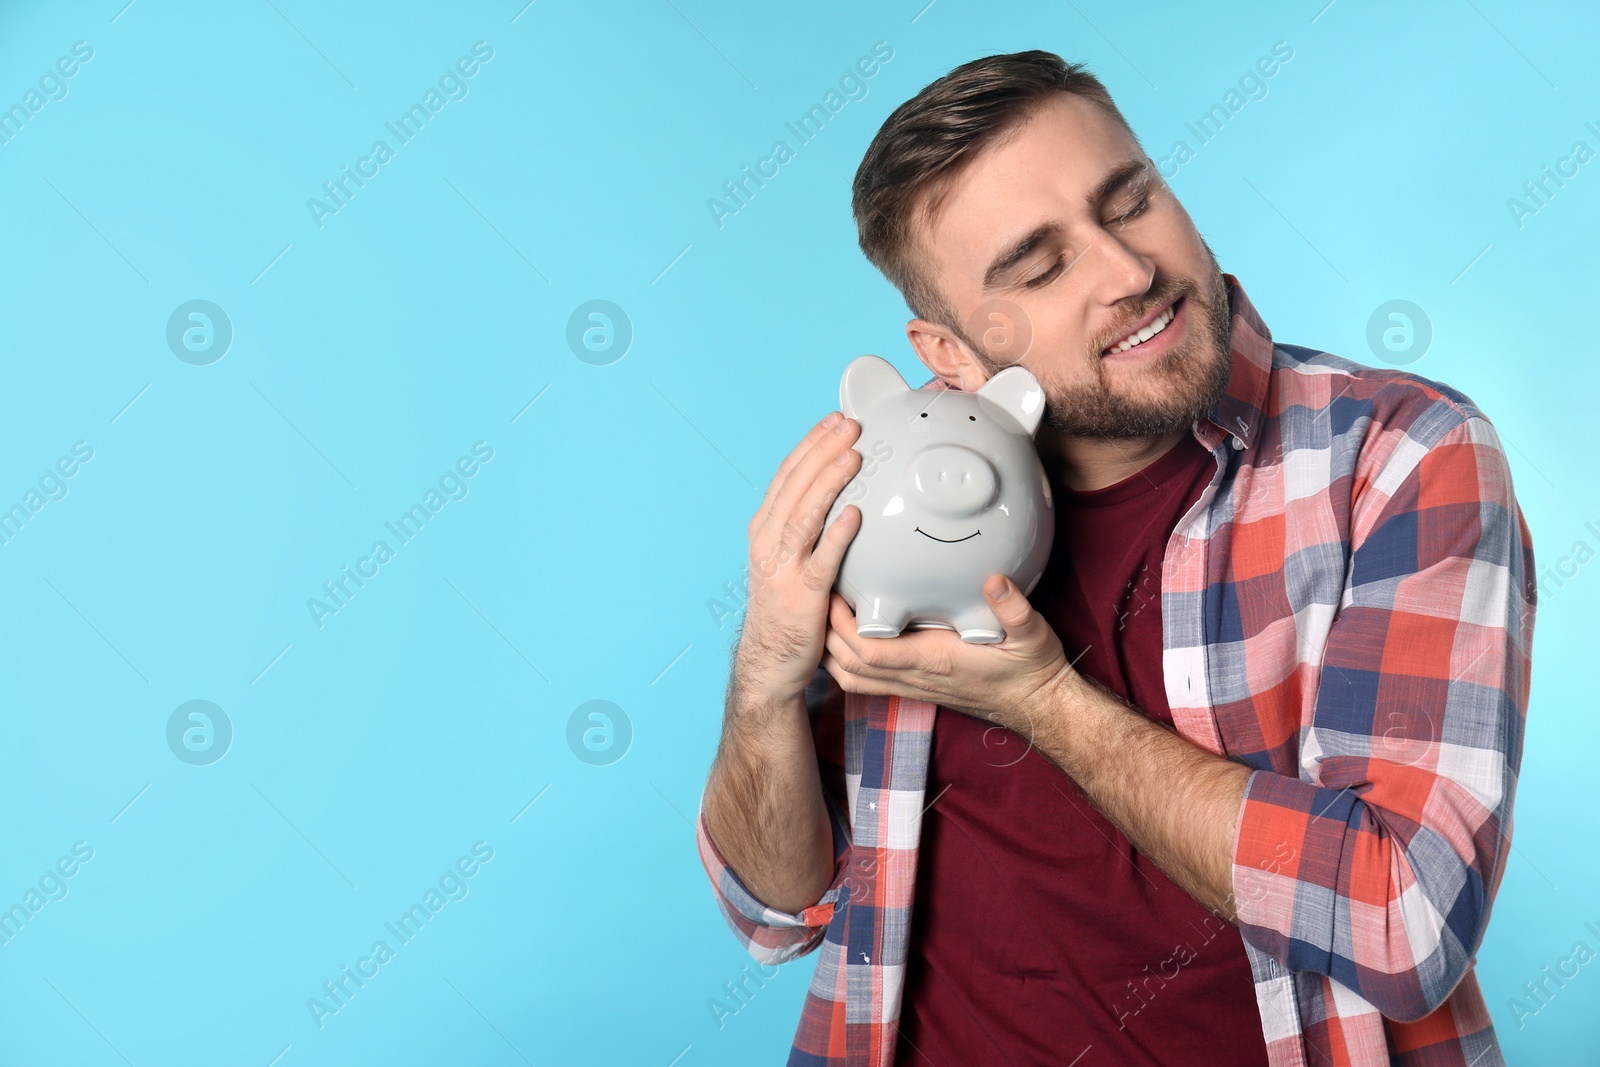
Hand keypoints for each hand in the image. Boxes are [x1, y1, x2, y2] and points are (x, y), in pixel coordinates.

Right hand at [734, 410, 864, 703]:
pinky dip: (837, 535)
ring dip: (828, 482)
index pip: (787, 475)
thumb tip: (845, 492)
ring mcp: (782, 567)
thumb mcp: (790, 557)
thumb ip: (809, 527)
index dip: (811, 444)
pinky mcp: (802, 595)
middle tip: (850, 425)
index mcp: (765, 528)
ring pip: (805, 515)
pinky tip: (855, 515)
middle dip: (822, 451)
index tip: (835, 419)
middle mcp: (768, 541)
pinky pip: (822, 560)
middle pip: (795, 486)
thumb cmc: (788, 606)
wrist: (770, 661)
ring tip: (853, 456)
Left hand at [821, 574, 1072, 735]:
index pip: (872, 650)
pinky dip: (844, 662)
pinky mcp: (914, 687)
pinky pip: (865, 681)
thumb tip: (994, 581)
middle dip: (824, 633)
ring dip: (829, 650)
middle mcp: (916, 677)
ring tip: (820, 613)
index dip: (843, 625)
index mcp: (935, 661)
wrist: (1035, 705)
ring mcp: (912, 686)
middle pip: (849, 664)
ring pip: (852, 677)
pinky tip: (842, 636)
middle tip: (816, 593)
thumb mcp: (1032, 634)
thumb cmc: (1029, 668)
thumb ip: (1014, 609)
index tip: (833, 590)